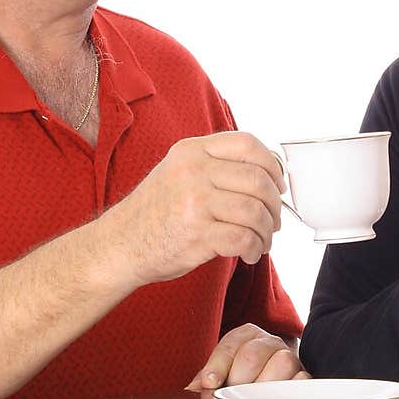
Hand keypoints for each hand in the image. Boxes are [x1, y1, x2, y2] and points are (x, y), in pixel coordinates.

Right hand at [103, 131, 286, 288]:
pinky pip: (243, 238)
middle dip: (274, 205)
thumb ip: (215, 165)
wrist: (119, 245)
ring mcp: (195, 202)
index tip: (278, 184)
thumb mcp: (178, 171)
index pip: (247, 144)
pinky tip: (251, 253)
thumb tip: (266, 173)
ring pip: (255, 211)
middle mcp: (194, 171)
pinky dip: (255, 248)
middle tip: (274, 220)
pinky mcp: (197, 234)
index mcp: (192, 150)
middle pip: (258, 179)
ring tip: (262, 241)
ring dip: (267, 230)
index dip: (272, 165)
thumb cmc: (154, 211)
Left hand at [186, 324, 309, 390]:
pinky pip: (303, 379)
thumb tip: (195, 387)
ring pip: (282, 363)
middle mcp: (269, 341)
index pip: (230, 346)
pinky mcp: (305, 375)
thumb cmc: (241, 378)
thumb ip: (207, 380)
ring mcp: (290, 357)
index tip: (209, 383)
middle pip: (252, 355)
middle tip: (233, 396)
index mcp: (246, 335)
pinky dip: (290, 393)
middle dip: (239, 381)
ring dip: (264, 388)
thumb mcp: (221, 374)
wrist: (269, 380)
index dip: (217, 366)